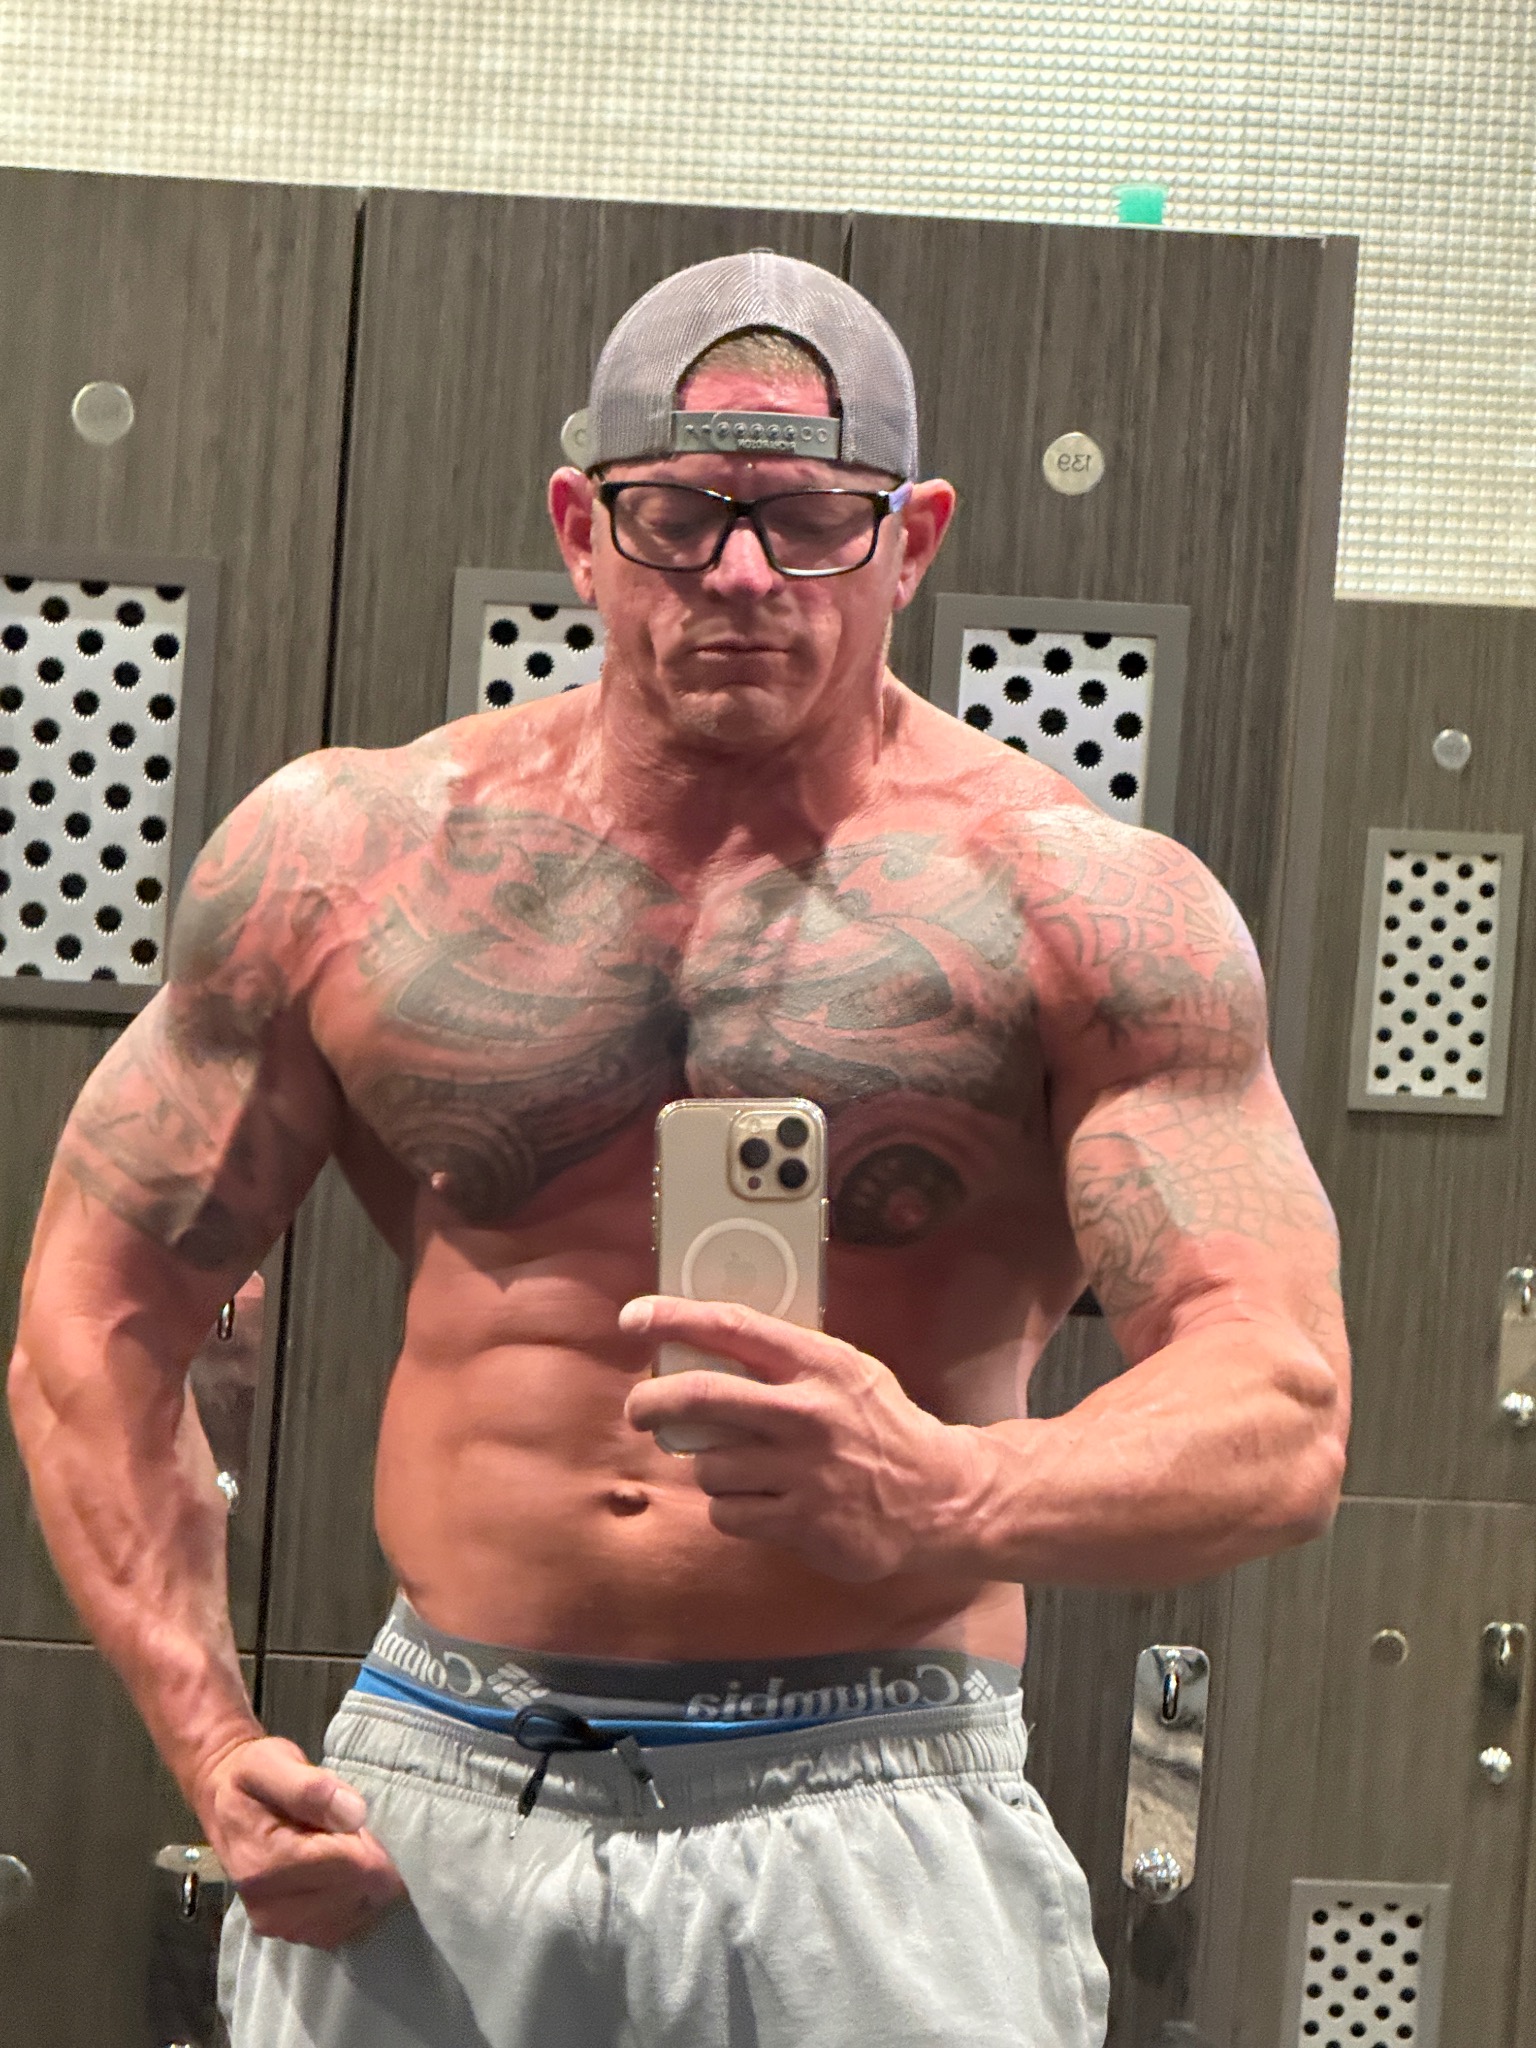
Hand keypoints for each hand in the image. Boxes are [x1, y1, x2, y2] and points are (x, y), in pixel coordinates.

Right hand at [193, 1734, 407, 1948]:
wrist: (222, 1800)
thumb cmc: (251, 1776)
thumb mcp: (275, 1762)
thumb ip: (312, 1788)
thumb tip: (355, 1815)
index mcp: (264, 1860)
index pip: (346, 1865)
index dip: (370, 1843)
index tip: (363, 1823)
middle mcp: (266, 1903)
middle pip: (353, 1892)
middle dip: (369, 1862)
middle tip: (354, 1832)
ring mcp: (276, 1923)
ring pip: (352, 1914)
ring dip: (363, 1883)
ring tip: (344, 1849)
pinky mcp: (286, 1932)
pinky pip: (340, 1928)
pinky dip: (353, 1903)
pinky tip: (343, 1875)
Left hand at [620, 1296, 996, 1581]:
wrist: (939, 1496)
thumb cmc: (882, 1427)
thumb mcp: (848, 1372)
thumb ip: (787, 1360)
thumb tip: (705, 1347)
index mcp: (818, 1364)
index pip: (732, 1327)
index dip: (674, 1318)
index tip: (634, 1317)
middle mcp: (808, 1413)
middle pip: (700, 1397)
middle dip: (653, 1403)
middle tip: (641, 1410)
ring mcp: (804, 1471)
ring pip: (709, 1466)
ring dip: (711, 1469)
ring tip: (741, 1469)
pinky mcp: (802, 1523)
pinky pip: (727, 1514)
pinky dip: (733, 1509)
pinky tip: (762, 1503)